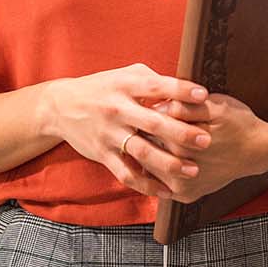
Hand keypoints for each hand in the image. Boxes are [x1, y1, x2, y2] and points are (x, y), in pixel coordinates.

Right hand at [43, 64, 213, 201]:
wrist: (61, 107)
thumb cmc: (103, 87)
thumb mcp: (125, 75)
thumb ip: (153, 80)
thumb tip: (186, 87)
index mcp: (125, 86)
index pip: (156, 86)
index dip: (180, 90)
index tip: (203, 95)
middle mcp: (117, 110)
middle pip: (153, 123)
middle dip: (181, 132)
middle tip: (206, 140)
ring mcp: (109, 134)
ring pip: (142, 152)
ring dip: (169, 163)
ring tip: (193, 170)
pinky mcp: (103, 155)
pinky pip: (127, 174)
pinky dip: (147, 185)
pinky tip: (167, 191)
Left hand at [142, 93, 267, 202]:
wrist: (258, 151)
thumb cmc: (238, 124)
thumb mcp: (215, 106)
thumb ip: (184, 106)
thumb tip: (158, 107)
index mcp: (180, 141)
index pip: (148, 126)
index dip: (147, 115)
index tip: (149, 110)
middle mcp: (179, 166)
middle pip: (145, 148)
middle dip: (144, 135)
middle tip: (147, 125)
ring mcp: (182, 185)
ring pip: (149, 168)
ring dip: (148, 155)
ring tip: (156, 142)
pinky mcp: (186, 195)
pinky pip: (159, 184)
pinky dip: (157, 172)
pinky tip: (164, 159)